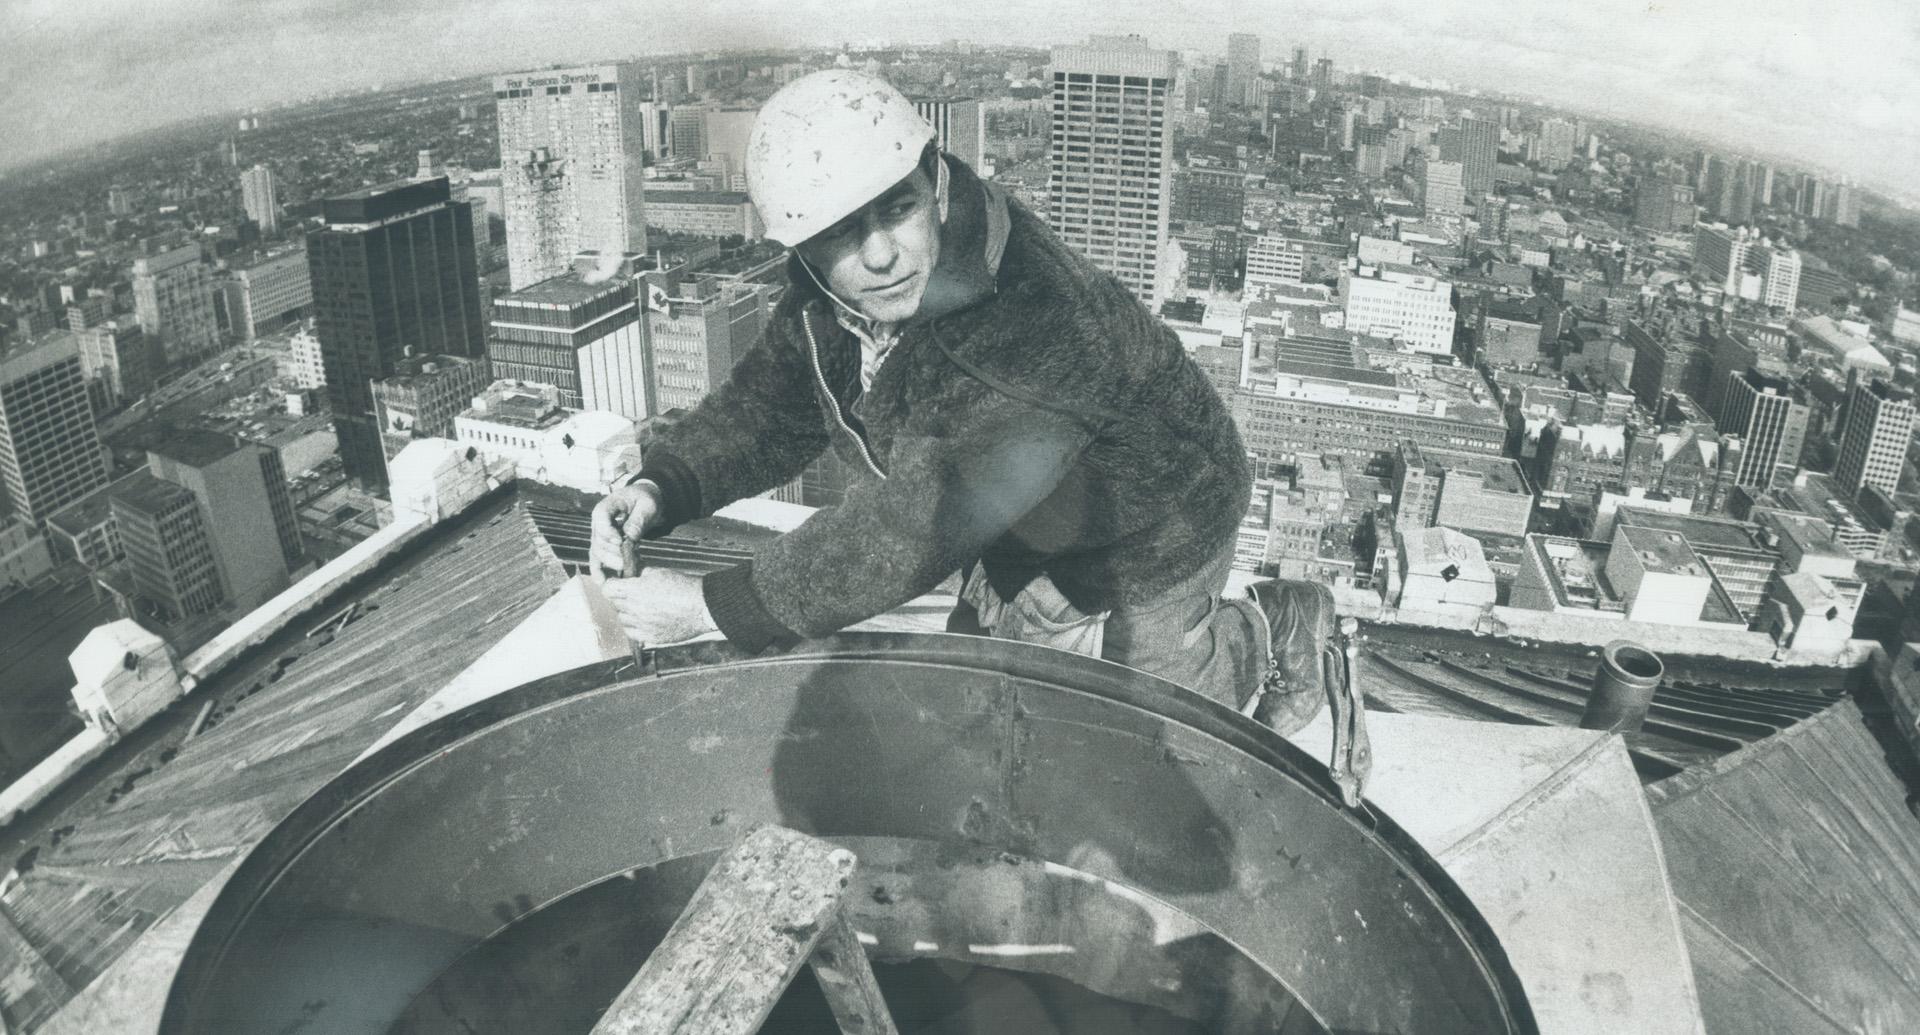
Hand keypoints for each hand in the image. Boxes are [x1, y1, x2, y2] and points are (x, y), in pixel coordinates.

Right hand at [591, 479, 662, 578]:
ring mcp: (599, 534)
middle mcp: (598, 522)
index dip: (608, 532)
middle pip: (598, 539)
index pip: (600, 518)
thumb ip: (639, 519)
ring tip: (626, 567)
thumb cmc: (645, 500)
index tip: (621, 541)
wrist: (644, 501)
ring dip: (610, 562)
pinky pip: (596, 558)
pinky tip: (602, 581)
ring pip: (597, 552)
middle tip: (628, 560)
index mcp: (607, 506)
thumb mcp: (647, 505)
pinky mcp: (604, 545)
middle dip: (612, 552)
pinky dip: (598, 570)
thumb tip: (630, 537)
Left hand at [602, 567, 720, 646]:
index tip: (616, 583)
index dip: (612, 584)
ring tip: (641, 607)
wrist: (702, 607)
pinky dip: (634, 626)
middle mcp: (635, 610)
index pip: (607, 589)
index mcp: (634, 590)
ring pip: (623, 619)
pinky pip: (632, 633)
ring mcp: (642, 625)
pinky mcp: (651, 637)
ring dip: (627, 612)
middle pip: (615, 604)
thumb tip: (633, 575)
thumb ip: (641, 574)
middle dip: (621, 597)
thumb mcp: (659, 572)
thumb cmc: (684, 587)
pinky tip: (644, 620)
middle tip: (633, 593)